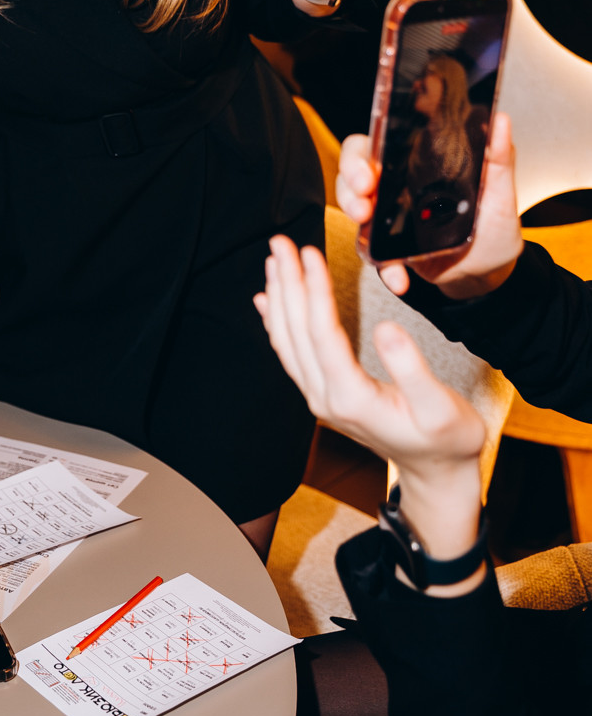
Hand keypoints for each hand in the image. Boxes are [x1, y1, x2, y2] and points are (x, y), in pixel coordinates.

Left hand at [257, 235, 485, 473]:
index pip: (322, 333)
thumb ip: (412, 369)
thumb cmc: (447, 440)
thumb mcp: (441, 407)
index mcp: (351, 398)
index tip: (309, 253)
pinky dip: (276, 323)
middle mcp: (325, 398)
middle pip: (297, 331)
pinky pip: (291, 354)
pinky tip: (268, 301)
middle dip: (287, 282)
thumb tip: (386, 328)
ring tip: (273, 260)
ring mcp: (320, 397)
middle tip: (280, 242)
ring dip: (280, 297)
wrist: (438, 473)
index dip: (314, 289)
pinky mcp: (324, 394)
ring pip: (288, 341)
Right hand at [337, 112, 523, 297]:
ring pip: (353, 207)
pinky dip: (385, 267)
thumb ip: (499, 157)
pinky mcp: (391, 249)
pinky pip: (375, 255)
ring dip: (353, 215)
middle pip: (352, 173)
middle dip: (349, 183)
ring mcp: (390, 219)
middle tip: (363, 198)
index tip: (370, 171)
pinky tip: (399, 277)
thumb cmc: (493, 226)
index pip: (375, 146)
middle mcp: (395, 188)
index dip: (360, 155)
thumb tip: (500, 120)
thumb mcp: (499, 192)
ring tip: (366, 225)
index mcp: (415, 166)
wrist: (490, 271)